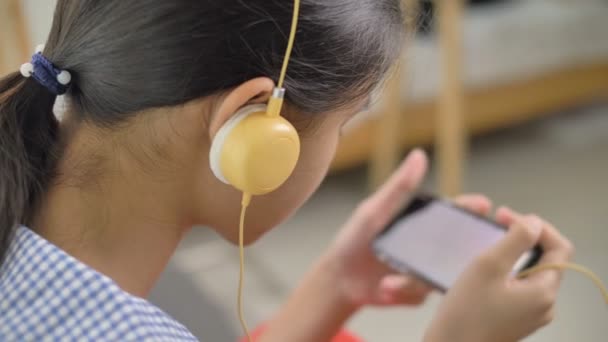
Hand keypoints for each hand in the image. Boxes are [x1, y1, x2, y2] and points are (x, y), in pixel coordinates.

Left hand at [321, 149, 492, 306]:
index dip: (472, 208)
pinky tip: (384, 287)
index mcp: (423, 224)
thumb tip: (419, 155)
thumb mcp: (374, 211)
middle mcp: (431, 248)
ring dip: (414, 280)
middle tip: (451, 257)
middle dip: (463, 252)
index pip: (456, 214)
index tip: (483, 205)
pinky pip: (422, 295)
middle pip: (460, 248)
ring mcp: (427, 271)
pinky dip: (401, 291)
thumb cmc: (355, 238)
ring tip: (388, 281)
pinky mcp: (417, 293)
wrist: (339, 278)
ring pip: (439, 276)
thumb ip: (398, 187)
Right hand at [425, 208, 573, 341]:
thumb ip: (516, 239)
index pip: (560, 247)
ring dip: (513, 254)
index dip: (536, 225)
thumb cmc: (465, 310)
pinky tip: (484, 270)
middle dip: (523, 238)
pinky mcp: (516, 319)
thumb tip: (534, 222)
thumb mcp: (489, 265)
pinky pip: (519, 287)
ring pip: (531, 272)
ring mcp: (531, 314)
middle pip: (546, 259)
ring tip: (487, 246)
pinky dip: (506, 272)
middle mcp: (544, 305)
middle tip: (496, 225)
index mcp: (544, 291)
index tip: (505, 216)